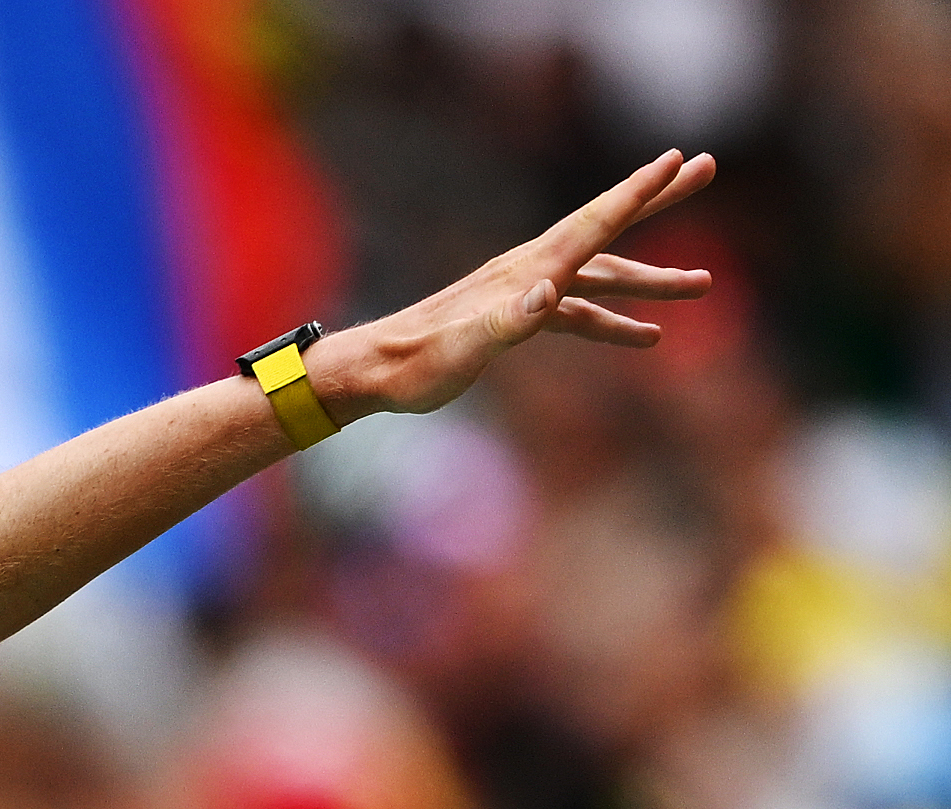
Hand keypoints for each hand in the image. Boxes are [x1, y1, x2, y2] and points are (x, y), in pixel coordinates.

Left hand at [317, 150, 717, 422]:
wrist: (375, 373)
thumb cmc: (417, 365)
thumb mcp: (464, 348)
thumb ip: (508, 322)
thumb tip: (549, 294)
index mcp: (528, 272)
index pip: (594, 223)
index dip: (639, 192)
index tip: (680, 159)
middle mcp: (531, 271)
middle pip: (606, 227)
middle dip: (657, 199)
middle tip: (709, 168)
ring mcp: (525, 293)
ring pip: (601, 275)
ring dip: (650, 280)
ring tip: (703, 284)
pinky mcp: (516, 319)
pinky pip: (578, 313)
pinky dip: (613, 320)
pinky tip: (646, 338)